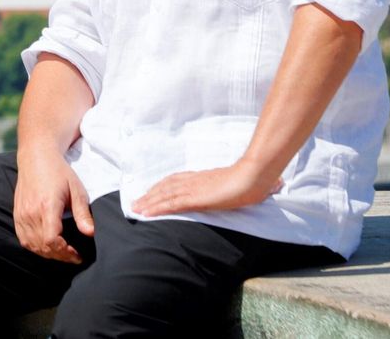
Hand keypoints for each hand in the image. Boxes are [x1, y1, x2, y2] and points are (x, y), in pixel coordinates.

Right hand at [13, 148, 94, 263]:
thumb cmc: (59, 172)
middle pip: (43, 246)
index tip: (77, 255)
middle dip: (60, 256)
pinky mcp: (17, 215)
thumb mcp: (76, 190)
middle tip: (74, 256)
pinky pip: (23, 239)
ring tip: (62, 253)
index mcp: (47, 206)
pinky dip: (35, 247)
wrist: (36, 158)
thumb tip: (90, 233)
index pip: (51, 240)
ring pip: (32, 245)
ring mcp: (21, 214)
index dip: (65, 252)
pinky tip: (47, 246)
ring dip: (48, 254)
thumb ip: (82, 213)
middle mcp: (31, 212)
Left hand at [130, 161, 281, 217]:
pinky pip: (171, 204)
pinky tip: (146, 213)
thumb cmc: (252, 179)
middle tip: (136, 203)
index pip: (176, 181)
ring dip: (148, 202)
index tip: (152, 192)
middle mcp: (194, 181)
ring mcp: (194, 189)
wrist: (254, 176)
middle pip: (166, 187)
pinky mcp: (195, 198)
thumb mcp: (238, 183)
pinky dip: (156, 208)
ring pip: (164, 195)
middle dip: (150, 195)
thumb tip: (246, 190)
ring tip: (136, 209)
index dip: (162, 187)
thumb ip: (234, 186)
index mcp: (202, 177)